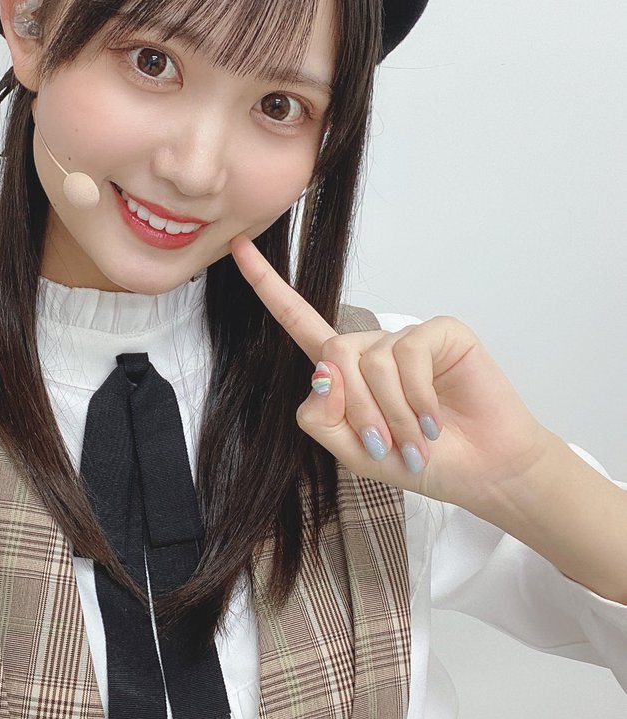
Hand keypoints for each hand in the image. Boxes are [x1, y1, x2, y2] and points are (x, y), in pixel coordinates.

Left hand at [230, 232, 553, 513]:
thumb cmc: (421, 462)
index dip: (267, 285)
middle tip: (386, 445)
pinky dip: (417, 397)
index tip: (237, 247)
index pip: (297, 320)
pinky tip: (435, 418)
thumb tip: (322, 373)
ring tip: (417, 440)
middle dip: (358, 410)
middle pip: (333, 354)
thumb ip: (320, 420)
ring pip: (371, 362)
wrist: (481, 471)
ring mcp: (406, 338)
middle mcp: (371, 346)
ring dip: (393, 413)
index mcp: (343, 371)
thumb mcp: (353, 453)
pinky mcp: (441, 333)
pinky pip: (410, 354)